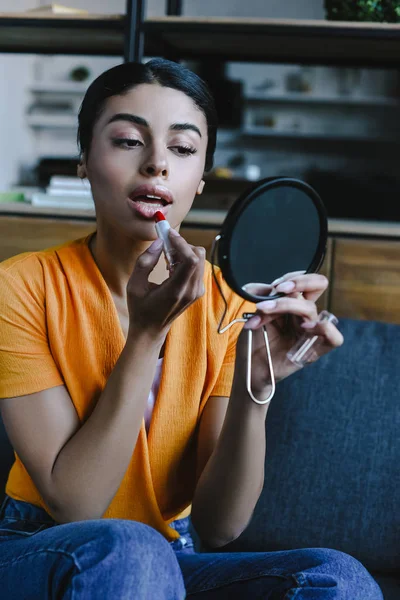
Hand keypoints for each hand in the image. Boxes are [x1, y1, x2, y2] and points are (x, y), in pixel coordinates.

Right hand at [127, 230, 205, 339]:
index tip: (168, 234)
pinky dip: (186, 261)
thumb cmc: (140, 309)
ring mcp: (196, 292)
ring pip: (199, 259)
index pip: (191, 260)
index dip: (182, 243)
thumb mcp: (134, 285)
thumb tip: (159, 242)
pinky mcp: (197, 291)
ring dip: (184, 252)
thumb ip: (145, 261)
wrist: (150, 330)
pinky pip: (197, 267)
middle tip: (165, 245)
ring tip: (166, 258)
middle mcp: (191, 291)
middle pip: (198, 256)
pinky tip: (170, 267)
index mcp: (176, 291)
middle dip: (182, 245)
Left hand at [235, 273, 343, 398]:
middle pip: (318, 284)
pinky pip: (335, 338)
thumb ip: (264, 298)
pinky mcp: (315, 349)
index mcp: (292, 301)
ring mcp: (311, 329)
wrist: (250, 367)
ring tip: (263, 314)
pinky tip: (304, 327)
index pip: (305, 279)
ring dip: (284, 306)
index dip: (292, 277)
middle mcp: (304, 313)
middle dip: (298, 282)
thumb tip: (269, 287)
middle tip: (278, 289)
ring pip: (310, 308)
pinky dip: (323, 328)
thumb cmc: (253, 341)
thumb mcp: (254, 314)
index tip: (273, 287)